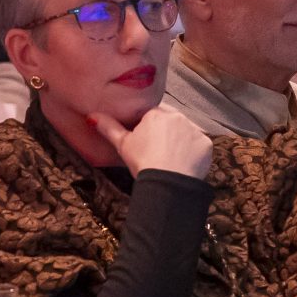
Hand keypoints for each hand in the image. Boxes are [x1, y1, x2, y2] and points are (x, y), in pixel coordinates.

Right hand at [90, 104, 212, 180]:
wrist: (167, 182)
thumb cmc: (142, 161)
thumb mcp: (123, 145)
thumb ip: (108, 127)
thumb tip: (91, 116)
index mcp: (157, 113)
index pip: (152, 115)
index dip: (148, 128)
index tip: (145, 143)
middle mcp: (178, 116)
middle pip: (170, 122)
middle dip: (165, 133)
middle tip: (157, 152)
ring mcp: (194, 129)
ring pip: (185, 132)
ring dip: (180, 141)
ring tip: (171, 159)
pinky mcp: (206, 144)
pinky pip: (198, 145)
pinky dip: (193, 153)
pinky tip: (183, 164)